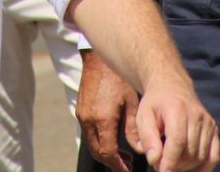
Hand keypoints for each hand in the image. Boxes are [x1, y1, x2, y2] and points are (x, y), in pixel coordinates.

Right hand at [77, 50, 140, 171]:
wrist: (99, 59)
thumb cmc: (118, 78)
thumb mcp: (131, 103)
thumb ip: (134, 128)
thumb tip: (139, 149)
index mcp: (102, 119)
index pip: (108, 153)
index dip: (118, 165)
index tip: (128, 170)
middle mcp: (88, 120)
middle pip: (98, 152)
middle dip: (111, 162)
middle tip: (127, 165)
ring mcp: (82, 115)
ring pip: (92, 143)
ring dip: (105, 152)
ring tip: (122, 154)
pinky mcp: (80, 110)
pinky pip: (89, 133)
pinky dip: (99, 140)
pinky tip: (112, 138)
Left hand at [131, 69, 219, 171]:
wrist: (172, 86)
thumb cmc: (155, 103)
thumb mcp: (143, 116)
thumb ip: (147, 138)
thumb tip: (155, 160)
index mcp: (177, 109)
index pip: (178, 142)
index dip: (170, 161)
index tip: (161, 171)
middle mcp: (196, 115)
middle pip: (189, 152)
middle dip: (174, 165)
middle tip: (160, 163)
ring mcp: (207, 122)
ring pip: (200, 156)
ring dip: (186, 166)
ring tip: (171, 161)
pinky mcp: (213, 128)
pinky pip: (213, 155)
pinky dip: (204, 167)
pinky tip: (192, 169)